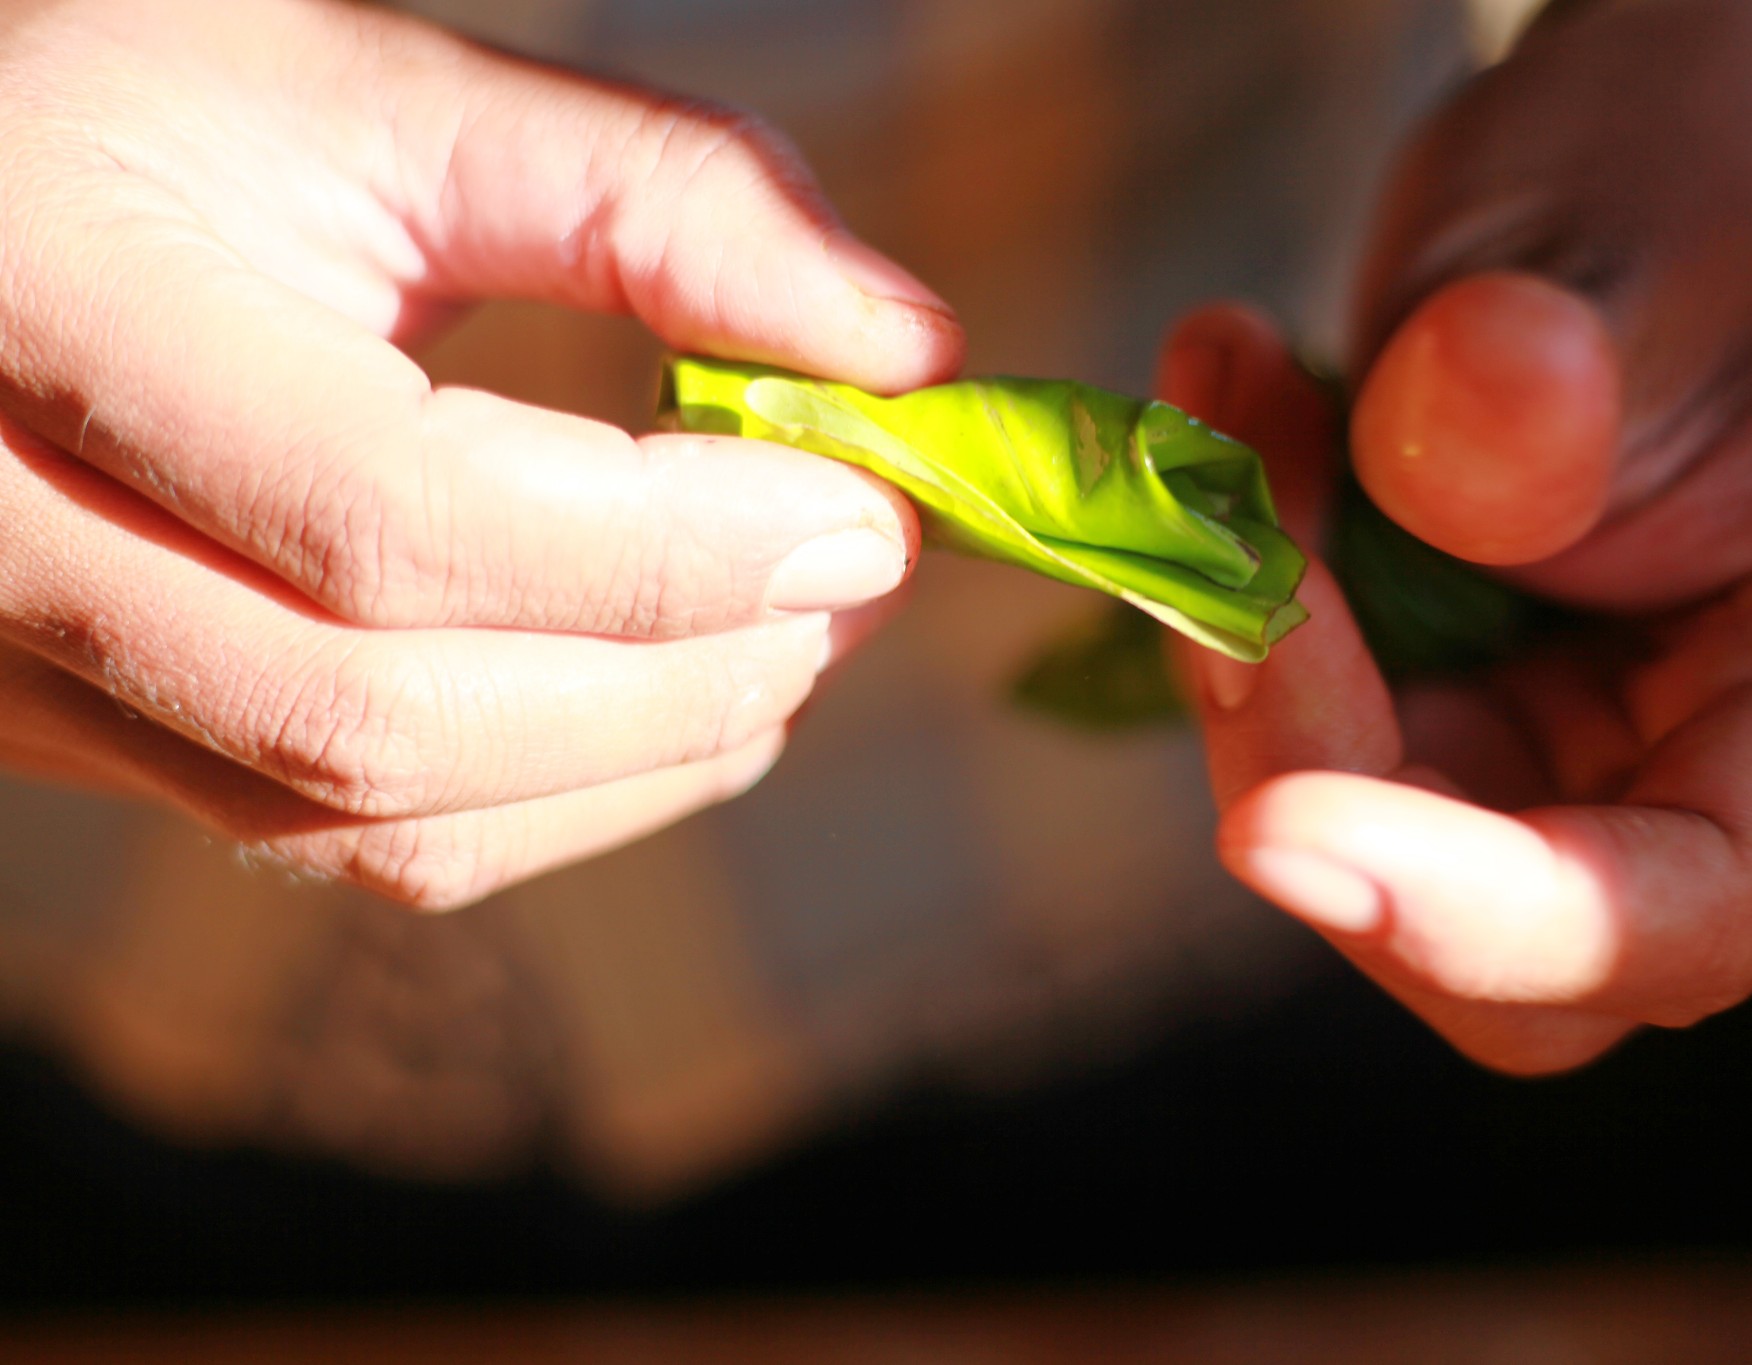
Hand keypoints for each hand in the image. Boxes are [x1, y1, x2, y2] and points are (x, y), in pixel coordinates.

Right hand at [0, 0, 962, 907]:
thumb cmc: (146, 119)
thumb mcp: (371, 93)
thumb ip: (650, 192)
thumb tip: (903, 343)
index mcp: (46, 317)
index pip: (395, 516)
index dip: (669, 545)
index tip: (865, 510)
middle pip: (390, 717)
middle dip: (679, 675)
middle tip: (853, 583)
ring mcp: (27, 676)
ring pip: (374, 816)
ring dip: (637, 756)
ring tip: (788, 641)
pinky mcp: (91, 742)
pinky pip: (341, 839)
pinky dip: (549, 798)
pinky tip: (669, 708)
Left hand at [1160, 0, 1751, 1072]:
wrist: (1641, 162)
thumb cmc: (1674, 191)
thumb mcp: (1606, 254)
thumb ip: (1526, 371)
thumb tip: (1453, 440)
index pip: (1691, 906)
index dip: (1479, 916)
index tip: (1272, 829)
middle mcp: (1734, 755)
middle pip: (1508, 945)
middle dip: (1315, 767)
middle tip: (1223, 537)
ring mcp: (1582, 755)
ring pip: (1375, 842)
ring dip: (1247, 652)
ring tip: (1234, 400)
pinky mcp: (1459, 721)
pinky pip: (1309, 735)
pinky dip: (1232, 605)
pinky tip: (1230, 426)